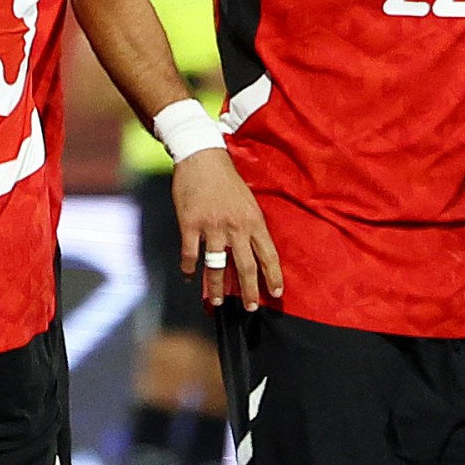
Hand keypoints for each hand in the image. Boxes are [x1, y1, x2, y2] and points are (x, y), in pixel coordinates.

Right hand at [172, 148, 283, 309]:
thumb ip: (250, 225)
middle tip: (251, 308)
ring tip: (218, 301)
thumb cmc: (226, 178)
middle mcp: (235, 227)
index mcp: (253, 221)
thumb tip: (251, 249)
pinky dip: (189, 267)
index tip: (276, 293)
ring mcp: (212, 227)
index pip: (268, 256)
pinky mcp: (190, 223)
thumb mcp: (248, 200)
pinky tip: (189, 276)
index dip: (273, 277)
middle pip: (245, 267)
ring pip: (216, 266)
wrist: (201, 157)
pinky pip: (190, 253)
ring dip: (217, 287)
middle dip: (249, 291)